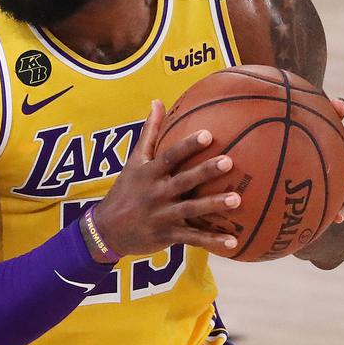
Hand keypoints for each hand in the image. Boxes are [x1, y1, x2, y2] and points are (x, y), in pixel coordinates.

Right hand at [91, 100, 240, 259]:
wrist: (106, 230)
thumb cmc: (126, 190)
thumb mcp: (133, 161)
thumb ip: (149, 133)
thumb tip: (158, 101)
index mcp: (148, 174)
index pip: (168, 156)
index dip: (187, 146)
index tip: (207, 134)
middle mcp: (154, 193)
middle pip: (182, 181)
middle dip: (205, 172)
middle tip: (229, 162)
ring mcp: (161, 215)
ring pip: (191, 210)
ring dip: (214, 205)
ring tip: (237, 199)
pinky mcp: (166, 236)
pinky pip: (192, 239)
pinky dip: (212, 242)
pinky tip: (233, 243)